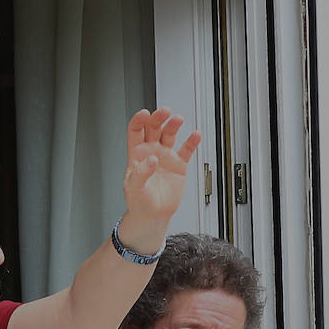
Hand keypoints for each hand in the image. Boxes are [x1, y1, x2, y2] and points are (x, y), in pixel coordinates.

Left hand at [122, 107, 198, 227]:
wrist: (153, 216)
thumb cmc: (138, 202)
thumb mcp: (134, 188)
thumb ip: (141, 173)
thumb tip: (151, 160)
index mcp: (136, 154)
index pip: (135, 130)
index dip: (139, 120)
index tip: (145, 114)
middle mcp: (151, 151)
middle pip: (154, 128)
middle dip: (158, 118)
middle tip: (165, 112)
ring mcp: (165, 156)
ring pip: (169, 134)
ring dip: (174, 125)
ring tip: (178, 119)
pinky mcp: (179, 164)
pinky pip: (186, 149)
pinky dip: (192, 141)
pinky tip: (195, 134)